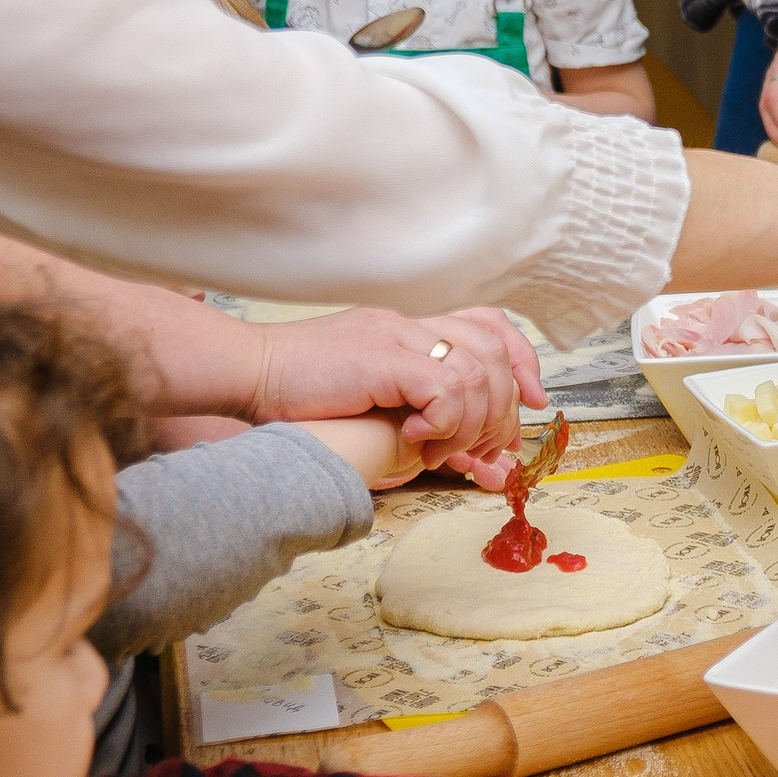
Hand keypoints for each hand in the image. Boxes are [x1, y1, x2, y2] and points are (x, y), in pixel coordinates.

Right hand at [246, 307, 544, 486]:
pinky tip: (419, 441)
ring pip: (476, 371)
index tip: (535, 400)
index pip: (490, 326)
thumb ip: (404, 406)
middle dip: (505, 405)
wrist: (242, 371)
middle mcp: (410, 325)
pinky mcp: (385, 357)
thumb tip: (439, 440)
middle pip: (494, 351)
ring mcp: (398, 336)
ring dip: (471, 421)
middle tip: (489, 449)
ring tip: (441, 451)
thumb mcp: (362, 395)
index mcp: (408, 328)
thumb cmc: (290, 394)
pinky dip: (446, 421)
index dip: (521, 362)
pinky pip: (445, 387)